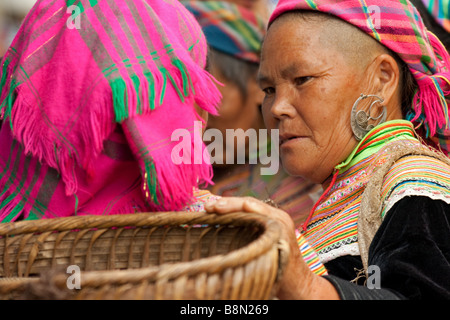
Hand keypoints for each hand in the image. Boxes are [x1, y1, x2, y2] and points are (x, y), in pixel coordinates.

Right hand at [204, 196, 339, 299]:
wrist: (298, 283)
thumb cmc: (284, 275)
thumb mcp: (267, 260)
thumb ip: (253, 245)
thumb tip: (239, 219)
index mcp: (278, 222)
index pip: (251, 206)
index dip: (231, 206)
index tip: (215, 208)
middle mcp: (277, 216)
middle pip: (248, 203)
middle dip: (226, 203)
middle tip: (208, 206)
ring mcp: (275, 218)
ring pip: (248, 206)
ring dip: (229, 206)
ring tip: (210, 207)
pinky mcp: (270, 223)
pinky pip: (251, 213)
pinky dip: (235, 211)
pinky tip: (222, 213)